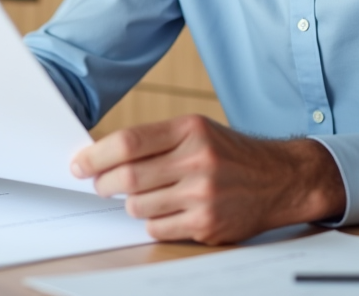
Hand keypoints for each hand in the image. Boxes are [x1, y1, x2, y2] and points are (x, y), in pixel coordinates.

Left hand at [71, 114, 345, 244]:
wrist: (279, 179)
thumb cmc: (229, 154)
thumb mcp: (197, 131)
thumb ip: (155, 141)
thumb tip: (102, 157)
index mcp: (190, 130)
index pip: (128, 142)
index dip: (95, 155)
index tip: (78, 163)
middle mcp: (197, 160)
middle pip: (127, 177)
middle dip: (103, 184)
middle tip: (100, 185)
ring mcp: (203, 195)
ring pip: (138, 206)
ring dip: (131, 203)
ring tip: (144, 195)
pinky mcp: (207, 224)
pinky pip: (157, 227)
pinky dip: (153, 221)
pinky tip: (166, 210)